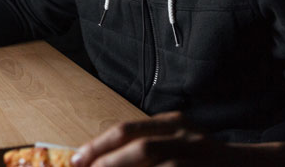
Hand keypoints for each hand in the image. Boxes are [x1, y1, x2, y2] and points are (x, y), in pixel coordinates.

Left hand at [71, 112, 231, 166]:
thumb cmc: (209, 159)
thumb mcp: (181, 142)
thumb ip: (149, 145)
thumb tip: (103, 159)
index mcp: (175, 123)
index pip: (128, 130)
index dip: (99, 145)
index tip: (75, 160)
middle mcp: (187, 137)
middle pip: (140, 147)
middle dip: (108, 162)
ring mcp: (198, 157)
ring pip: (154, 160)